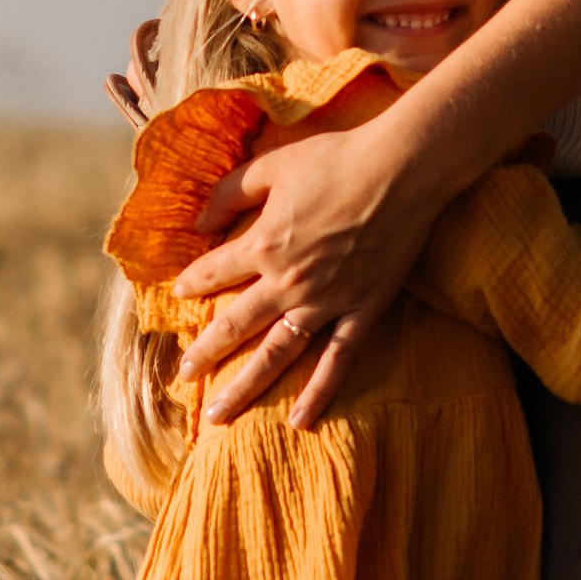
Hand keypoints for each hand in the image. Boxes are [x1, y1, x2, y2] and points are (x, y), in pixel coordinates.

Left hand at [173, 117, 436, 427]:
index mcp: (263, 244)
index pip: (214, 272)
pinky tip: (299, 420)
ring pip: (277, 354)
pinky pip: (337, 360)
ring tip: (218, 414)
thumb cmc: (337, 159)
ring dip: (245, 386)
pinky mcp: (363, 311)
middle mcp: (287, 282)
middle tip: (182, 374)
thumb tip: (200, 220)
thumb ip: (231, 191)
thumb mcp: (273, 165)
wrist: (401, 169)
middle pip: (236, 324)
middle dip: (204, 351)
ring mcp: (326, 302)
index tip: (179, 295)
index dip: (192, 282)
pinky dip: (319, 392)